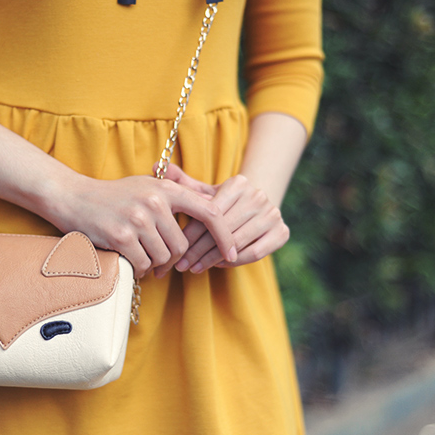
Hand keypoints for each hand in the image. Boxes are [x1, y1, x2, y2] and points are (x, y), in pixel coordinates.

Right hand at [50, 174, 237, 278]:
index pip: (209, 212)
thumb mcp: (147, 186)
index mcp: (166, 188)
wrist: (73, 198)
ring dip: (154, 265)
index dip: (225, 235)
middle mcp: (154, 202)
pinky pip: (144, 265)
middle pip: (182, 246)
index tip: (232, 253)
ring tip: (140, 257)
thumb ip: (176, 196)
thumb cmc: (113, 196)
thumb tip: (213, 211)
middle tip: (160, 262)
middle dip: (172, 260)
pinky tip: (128, 260)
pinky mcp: (121, 237)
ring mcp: (137, 219)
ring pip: (163, 258)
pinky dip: (139, 269)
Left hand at [161, 164, 289, 273]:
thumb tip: (152, 166)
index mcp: (239, 182)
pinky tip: (217, 266)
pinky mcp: (282, 233)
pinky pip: (254, 253)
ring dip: (213, 259)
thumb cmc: (221, 202)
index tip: (176, 248)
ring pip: (237, 243)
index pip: (211, 213)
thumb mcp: (202, 192)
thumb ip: (181, 183)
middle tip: (180, 265)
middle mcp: (259, 196)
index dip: (192, 233)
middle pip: (223, 229)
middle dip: (199, 250)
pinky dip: (233, 262)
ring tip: (194, 268)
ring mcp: (273, 214)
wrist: (255, 208)